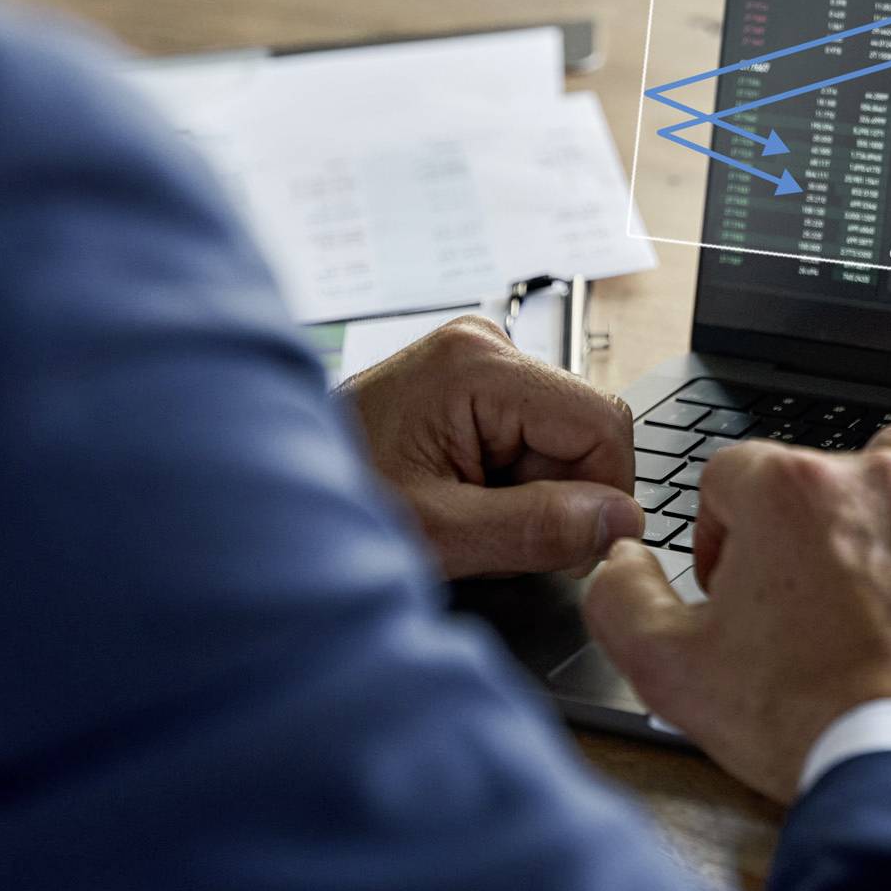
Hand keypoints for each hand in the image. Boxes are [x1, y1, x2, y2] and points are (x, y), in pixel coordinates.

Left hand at [341, 317, 643, 578]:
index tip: (573, 547)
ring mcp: (478, 358)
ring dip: (533, 491)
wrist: (271, 501)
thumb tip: (619, 521)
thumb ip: (538, 527)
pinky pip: (532, 435)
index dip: (604, 493)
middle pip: (584, 429)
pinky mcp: (472, 380)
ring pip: (562, 438)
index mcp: (476, 364)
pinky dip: (512, 479)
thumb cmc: (338, 505)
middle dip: (558, 493)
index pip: (601, 421)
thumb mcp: (442, 534)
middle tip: (489, 527)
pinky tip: (465, 494)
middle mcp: (483, 344)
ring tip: (466, 511)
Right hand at [580, 426, 890, 802]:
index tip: (735, 588)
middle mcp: (875, 475)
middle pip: (812, 478)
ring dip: (872, 521)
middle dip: (796, 535)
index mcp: (790, 490)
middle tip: (797, 612)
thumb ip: (622, 600)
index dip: (721, 537)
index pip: (730, 477)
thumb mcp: (675, 673)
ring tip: (864, 595)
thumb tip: (619, 562)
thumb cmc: (816, 724)